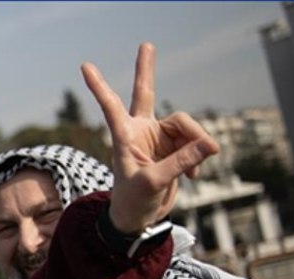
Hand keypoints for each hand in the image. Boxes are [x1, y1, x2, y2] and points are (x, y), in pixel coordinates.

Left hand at [81, 43, 219, 233]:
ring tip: (196, 170)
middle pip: (146, 93)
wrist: (140, 218)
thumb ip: (181, 162)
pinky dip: (199, 156)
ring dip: (197, 143)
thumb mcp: (154, 183)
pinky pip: (196, 142)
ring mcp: (159, 137)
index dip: (100, 86)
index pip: (111, 106)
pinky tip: (194, 176)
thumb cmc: (134, 202)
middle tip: (146, 44)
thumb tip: (209, 144)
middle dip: (146, 69)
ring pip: (186, 126)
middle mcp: (141, 131)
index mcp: (124, 136)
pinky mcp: (175, 147)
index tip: (84, 66)